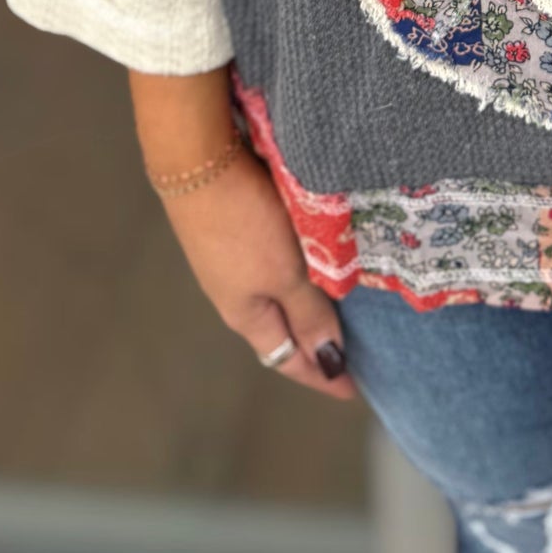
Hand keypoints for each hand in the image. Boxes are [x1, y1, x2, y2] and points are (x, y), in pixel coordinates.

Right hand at [160, 154, 356, 401]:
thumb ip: (308, 313)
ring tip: (339, 312)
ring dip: (304, 311)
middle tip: (350, 354)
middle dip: (312, 347)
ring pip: (275, 299)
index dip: (321, 376)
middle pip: (279, 332)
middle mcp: (236, 294)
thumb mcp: (284, 272)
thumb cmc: (245, 223)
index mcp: (247, 315)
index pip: (289, 359)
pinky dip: (295, 279)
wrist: (198, 161)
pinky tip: (312, 266)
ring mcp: (232, 262)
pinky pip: (271, 270)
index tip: (353, 391)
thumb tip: (329, 361)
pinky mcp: (234, 231)